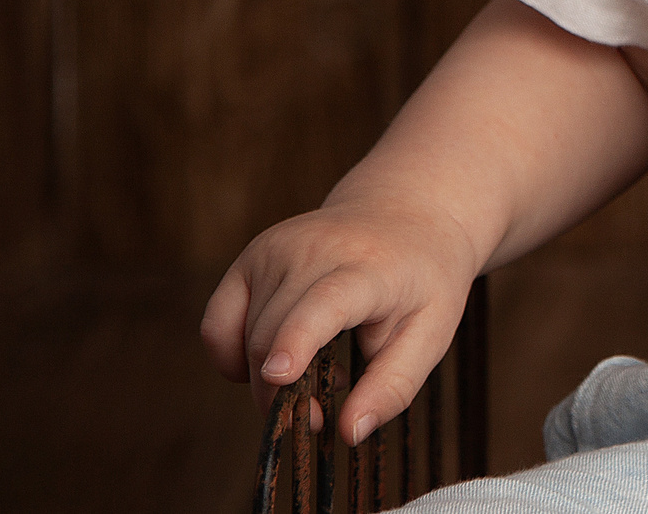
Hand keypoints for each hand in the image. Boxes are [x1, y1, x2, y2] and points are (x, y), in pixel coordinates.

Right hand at [200, 192, 481, 444]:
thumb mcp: (431, 333)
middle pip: (270, 336)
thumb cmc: (423, 280)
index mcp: (367, 268)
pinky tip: (273, 357)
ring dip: (266, 375)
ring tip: (314, 367)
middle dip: (281, 394)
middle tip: (317, 413)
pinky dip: (232, 354)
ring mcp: (275, 248)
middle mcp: (314, 249)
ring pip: (242, 337)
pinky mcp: (251, 256)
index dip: (297, 339)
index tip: (280, 375)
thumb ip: (393, 386)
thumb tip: (350, 433)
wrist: (405, 213)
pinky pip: (216, 323)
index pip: (324, 302)